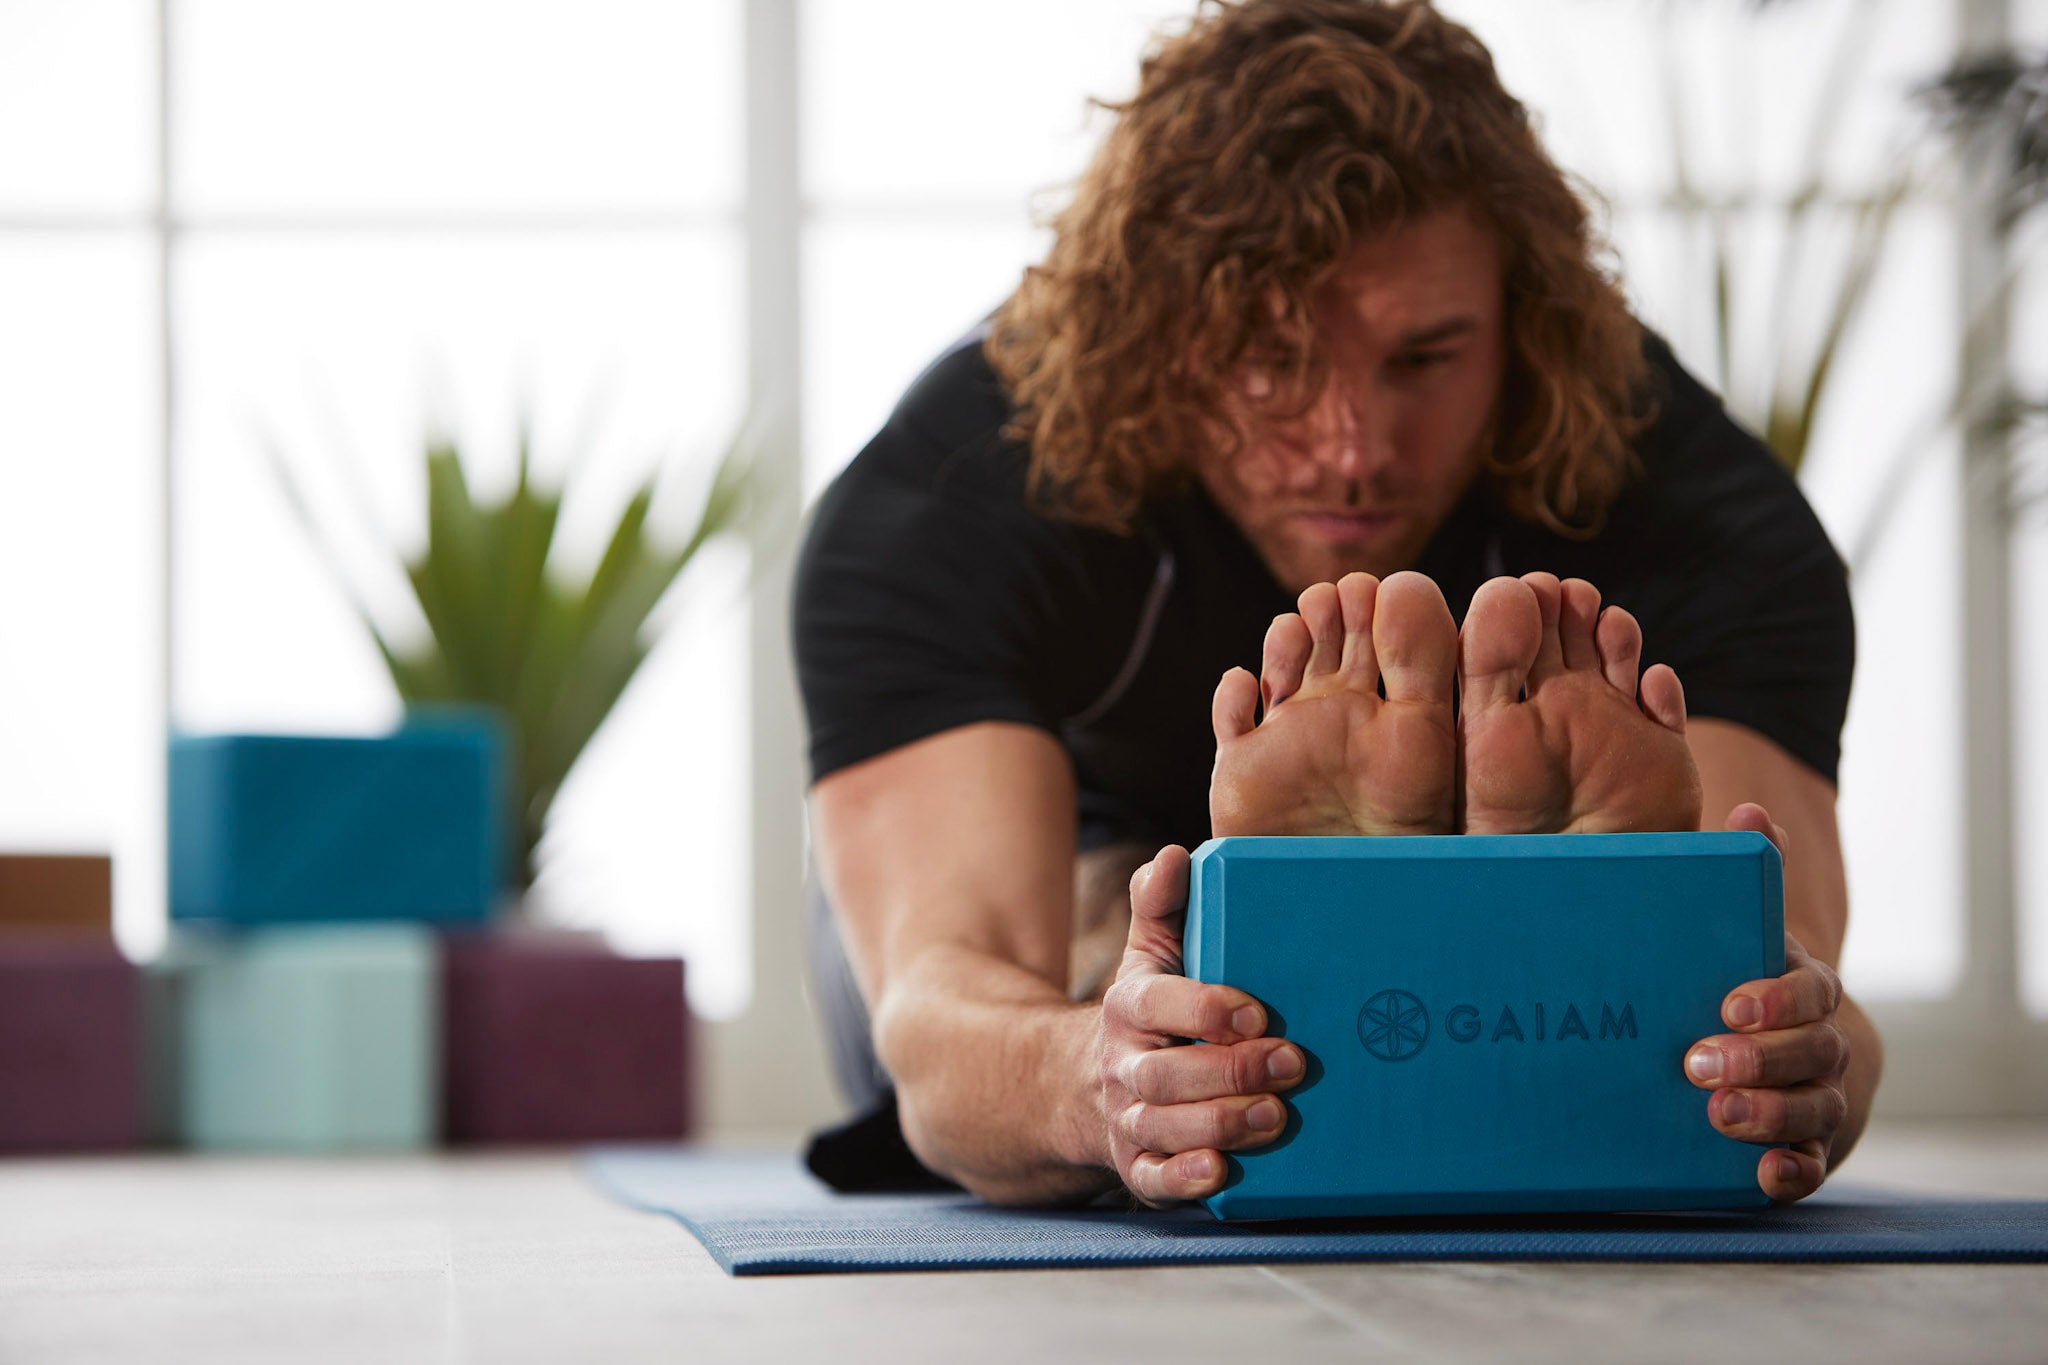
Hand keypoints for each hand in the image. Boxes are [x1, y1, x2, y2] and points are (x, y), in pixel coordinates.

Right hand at [1096, 844, 1304, 1206]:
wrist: (1080, 1086)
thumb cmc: (1147, 1014)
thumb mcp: (1147, 956)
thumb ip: (1160, 907)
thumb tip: (1174, 854)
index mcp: (1128, 1008)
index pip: (1156, 1005)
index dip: (1204, 1009)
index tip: (1257, 1012)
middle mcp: (1123, 1066)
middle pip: (1165, 1074)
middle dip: (1230, 1071)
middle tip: (1293, 1063)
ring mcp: (1128, 1119)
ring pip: (1163, 1127)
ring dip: (1220, 1124)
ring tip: (1275, 1117)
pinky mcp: (1136, 1165)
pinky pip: (1152, 1180)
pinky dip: (1184, 1179)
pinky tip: (1221, 1171)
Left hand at [1684, 802, 1849, 1200]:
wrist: (1755, 1046)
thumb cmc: (1728, 975)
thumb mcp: (1731, 929)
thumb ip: (1740, 874)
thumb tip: (1751, 809)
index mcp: (1800, 987)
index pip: (1807, 990)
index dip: (1775, 1000)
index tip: (1730, 1005)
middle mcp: (1818, 1042)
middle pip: (1813, 1052)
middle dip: (1761, 1060)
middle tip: (1699, 1063)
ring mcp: (1814, 1096)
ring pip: (1814, 1108)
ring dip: (1771, 1114)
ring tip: (1717, 1115)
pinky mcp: (1800, 1146)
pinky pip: (1807, 1165)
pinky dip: (1789, 1172)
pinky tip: (1762, 1174)